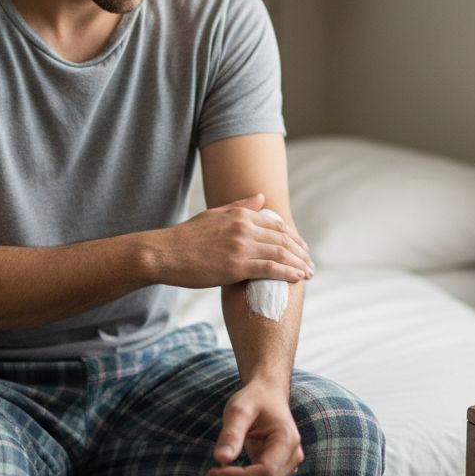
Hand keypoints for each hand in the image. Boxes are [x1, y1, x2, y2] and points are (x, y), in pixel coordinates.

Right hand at [153, 194, 313, 288]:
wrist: (163, 254)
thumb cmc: (186, 238)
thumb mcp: (214, 215)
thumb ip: (240, 207)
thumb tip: (261, 197)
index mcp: (240, 215)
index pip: (277, 226)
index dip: (294, 239)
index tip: (302, 250)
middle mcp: (244, 228)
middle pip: (284, 239)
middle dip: (301, 253)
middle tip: (311, 264)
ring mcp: (241, 246)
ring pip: (281, 253)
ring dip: (300, 264)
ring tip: (309, 273)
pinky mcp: (236, 266)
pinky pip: (270, 268)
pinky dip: (288, 272)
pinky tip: (298, 278)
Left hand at [207, 382, 304, 475]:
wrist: (268, 396)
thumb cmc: (254, 400)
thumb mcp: (239, 410)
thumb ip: (231, 433)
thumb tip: (221, 459)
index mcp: (287, 440)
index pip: (265, 472)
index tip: (214, 469)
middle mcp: (293, 457)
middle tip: (211, 471)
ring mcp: (288, 467)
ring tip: (218, 472)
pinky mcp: (279, 472)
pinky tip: (228, 474)